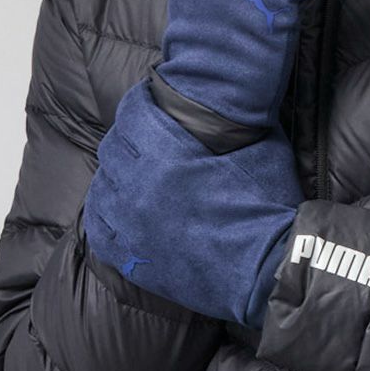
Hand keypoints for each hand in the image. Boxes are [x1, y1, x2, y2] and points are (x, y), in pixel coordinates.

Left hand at [82, 78, 302, 327]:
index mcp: (167, 153)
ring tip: (135, 175)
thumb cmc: (269, 206)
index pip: (132, 113)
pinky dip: (107, 214)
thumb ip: (239, 122)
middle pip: (113, 149)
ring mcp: (131, 226)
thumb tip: (235, 102)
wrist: (268, 269)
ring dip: (117, 176)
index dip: (141, 101)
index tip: (150, 100)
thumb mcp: (263, 147)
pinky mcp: (133, 259)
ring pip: (102, 188)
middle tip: (149, 139)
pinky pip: (100, 229)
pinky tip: (122, 209)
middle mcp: (138, 187)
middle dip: (130, 138)